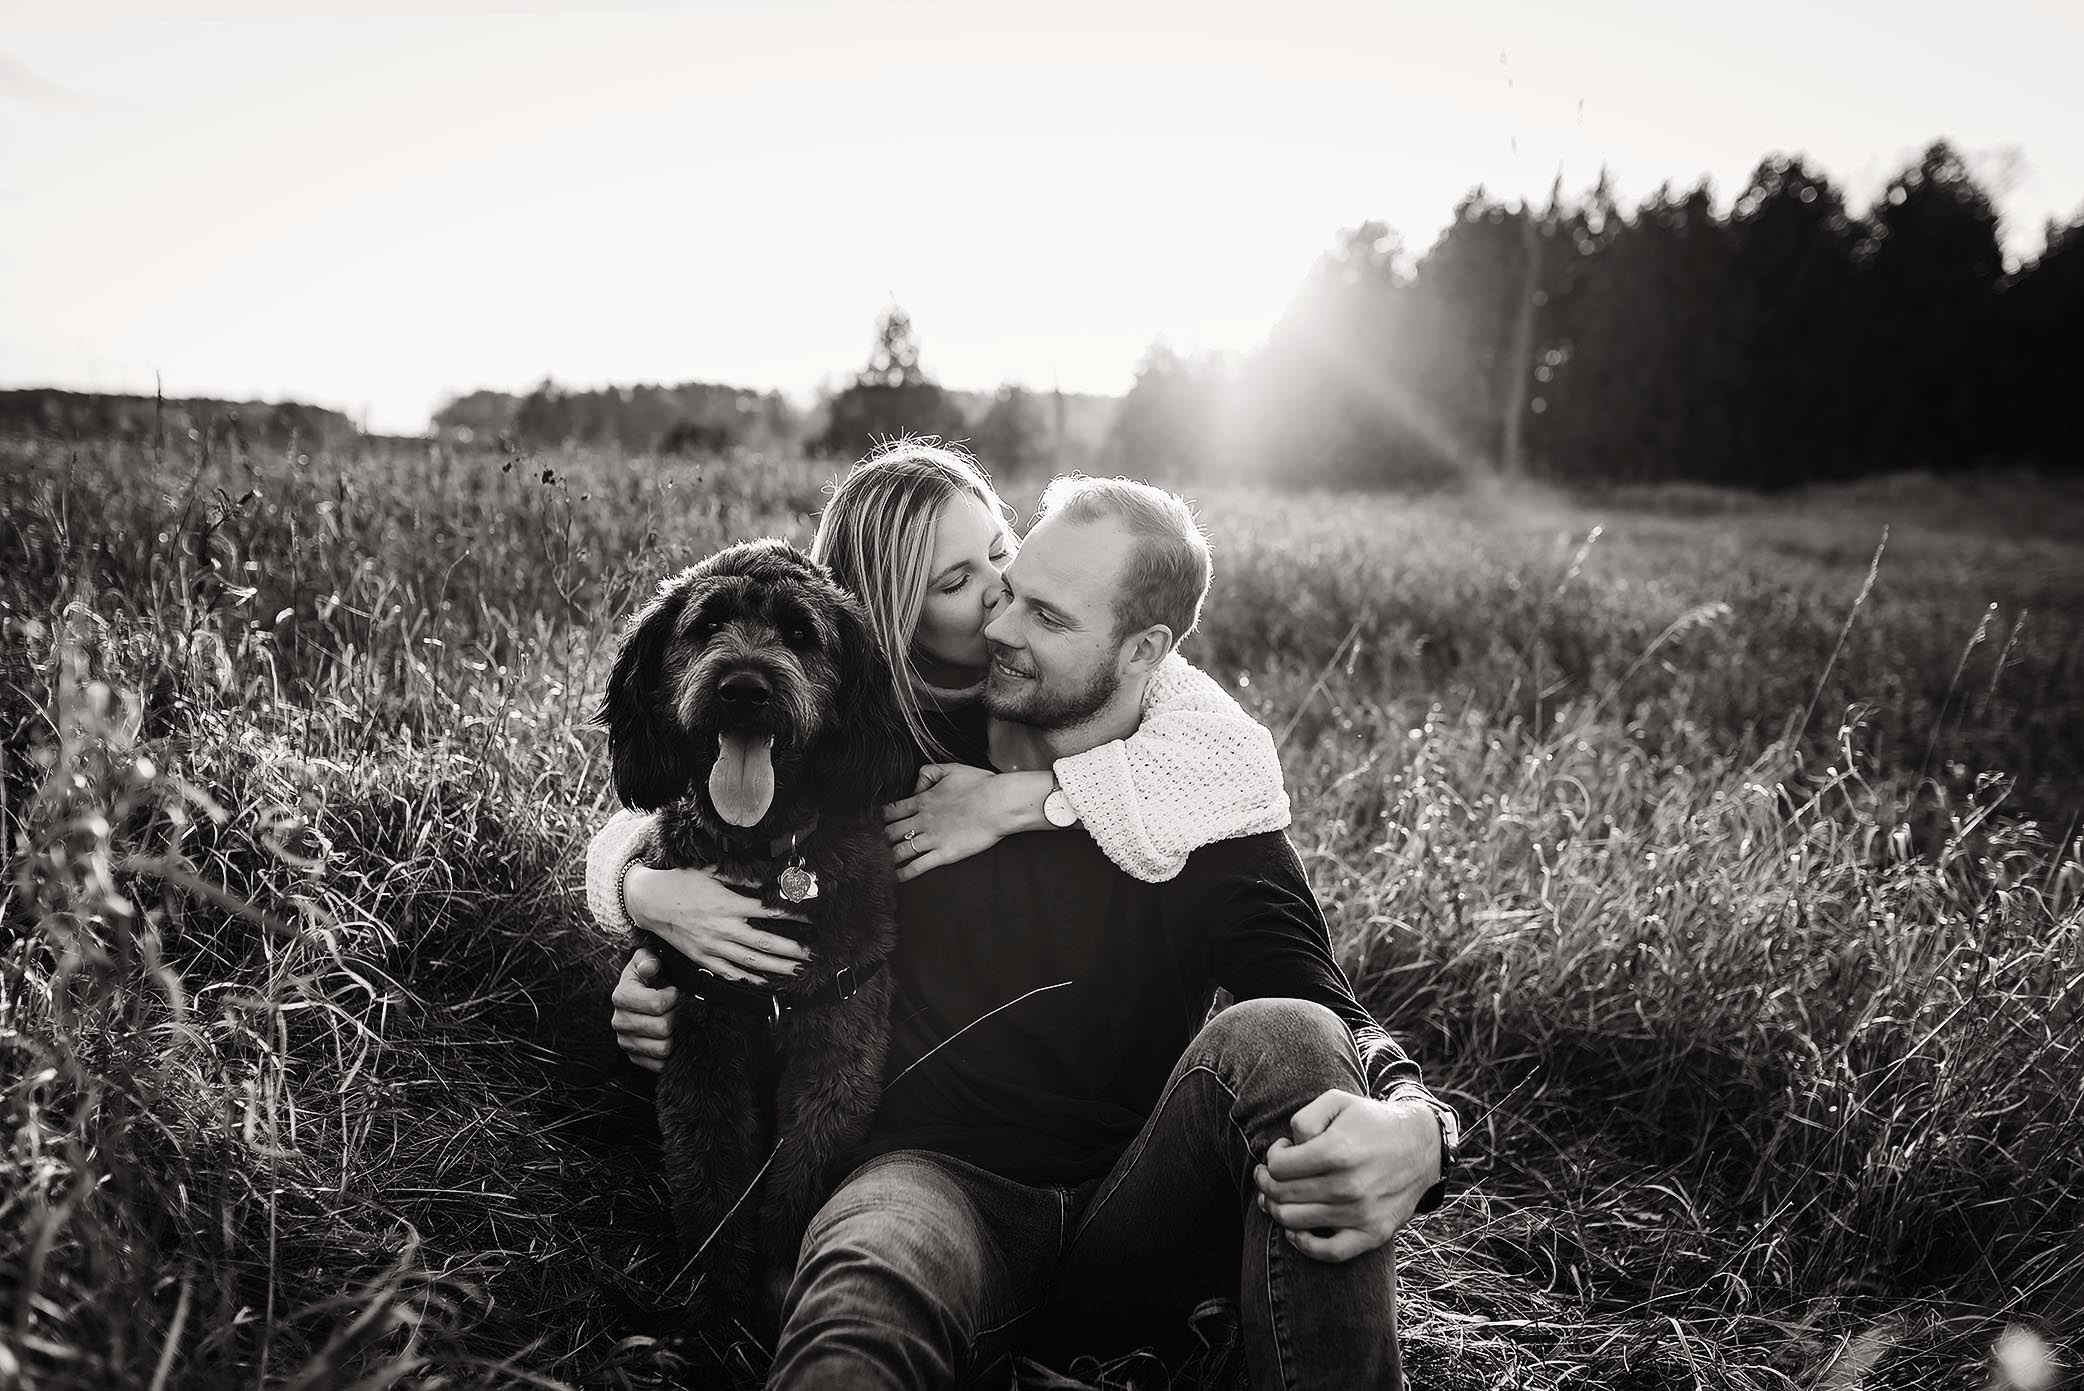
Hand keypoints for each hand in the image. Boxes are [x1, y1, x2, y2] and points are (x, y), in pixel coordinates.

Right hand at [611, 947, 678, 1072]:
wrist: (639, 995)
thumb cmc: (647, 977)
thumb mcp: (646, 960)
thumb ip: (648, 958)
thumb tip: (651, 966)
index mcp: (622, 996)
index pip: (657, 1005)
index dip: (673, 998)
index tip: (674, 991)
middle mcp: (620, 1021)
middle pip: (662, 1028)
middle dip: (677, 1017)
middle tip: (678, 1009)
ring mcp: (626, 1041)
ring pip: (663, 1048)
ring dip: (676, 1036)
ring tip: (676, 1022)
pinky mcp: (635, 1057)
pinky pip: (659, 1064)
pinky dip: (671, 1053)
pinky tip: (673, 1038)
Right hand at [625, 862, 811, 982]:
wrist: (650, 902)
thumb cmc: (682, 883)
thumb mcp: (711, 872)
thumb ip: (741, 877)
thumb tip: (768, 879)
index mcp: (728, 904)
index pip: (769, 912)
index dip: (793, 916)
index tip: (811, 919)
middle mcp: (723, 928)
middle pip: (765, 943)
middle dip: (792, 950)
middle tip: (812, 954)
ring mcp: (712, 947)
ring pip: (751, 961)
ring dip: (777, 968)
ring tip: (798, 970)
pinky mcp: (703, 959)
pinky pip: (730, 973)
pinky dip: (749, 979)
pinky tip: (766, 983)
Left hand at [881, 764, 1048, 882]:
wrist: (998, 804)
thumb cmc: (980, 785)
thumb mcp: (951, 768)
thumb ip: (928, 773)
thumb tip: (915, 785)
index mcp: (923, 800)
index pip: (892, 810)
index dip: (879, 817)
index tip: (871, 822)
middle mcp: (923, 820)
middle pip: (891, 831)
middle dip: (878, 838)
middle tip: (869, 845)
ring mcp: (932, 838)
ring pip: (900, 850)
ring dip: (886, 856)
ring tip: (875, 863)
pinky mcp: (944, 854)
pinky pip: (918, 865)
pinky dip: (904, 873)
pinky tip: (894, 878)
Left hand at [1251, 1089, 1442, 1262]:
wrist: (1421, 1145)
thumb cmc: (1371, 1121)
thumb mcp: (1337, 1102)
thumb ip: (1303, 1119)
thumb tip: (1289, 1150)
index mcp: (1337, 1151)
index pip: (1278, 1167)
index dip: (1271, 1157)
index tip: (1283, 1150)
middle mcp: (1348, 1186)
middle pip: (1281, 1195)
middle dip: (1266, 1183)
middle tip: (1269, 1175)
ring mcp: (1361, 1214)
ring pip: (1294, 1222)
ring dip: (1275, 1209)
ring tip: (1278, 1196)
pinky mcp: (1373, 1233)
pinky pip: (1329, 1252)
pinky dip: (1303, 1244)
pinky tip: (1295, 1229)